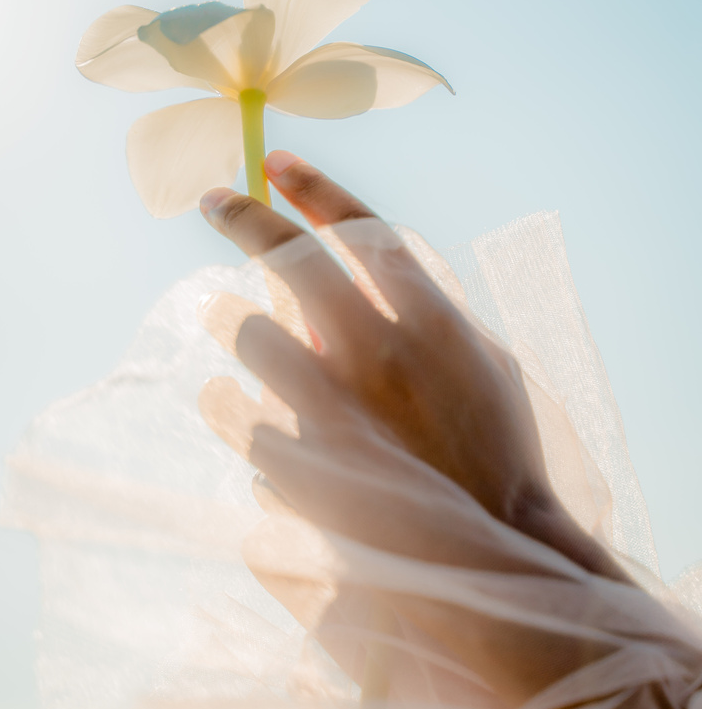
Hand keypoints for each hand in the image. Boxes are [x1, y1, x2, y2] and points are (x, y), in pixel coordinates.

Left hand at [199, 151, 625, 581]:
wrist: (492, 547)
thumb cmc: (496, 448)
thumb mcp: (484, 363)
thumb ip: (426, 316)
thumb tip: (360, 285)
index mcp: (434, 320)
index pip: (364, 229)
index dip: (316, 188)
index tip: (275, 161)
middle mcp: (382, 351)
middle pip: (294, 260)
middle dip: (246, 218)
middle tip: (213, 199)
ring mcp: (339, 407)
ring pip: (254, 333)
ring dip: (234, 321)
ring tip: (221, 318)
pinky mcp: (303, 462)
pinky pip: (247, 415)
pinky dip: (242, 408)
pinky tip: (239, 409)